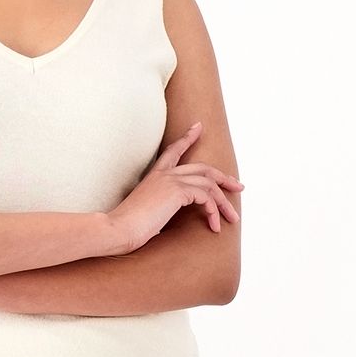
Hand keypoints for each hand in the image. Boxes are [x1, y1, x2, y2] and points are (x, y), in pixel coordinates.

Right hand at [107, 121, 242, 251]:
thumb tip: (164, 220)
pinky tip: (214, 226)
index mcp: (154, 177)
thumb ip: (158, 210)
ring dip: (224, 203)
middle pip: (203, 168)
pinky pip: (206, 197)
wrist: (117, 229)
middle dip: (224, 178)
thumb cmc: (125, 228)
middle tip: (238, 187)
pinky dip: (214, 211)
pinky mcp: (177, 191)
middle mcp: (164, 175)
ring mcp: (171, 180)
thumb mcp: (145, 214)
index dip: (187, 138)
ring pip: (209, 184)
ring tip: (232, 219)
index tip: (198, 127)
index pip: (173, 151)